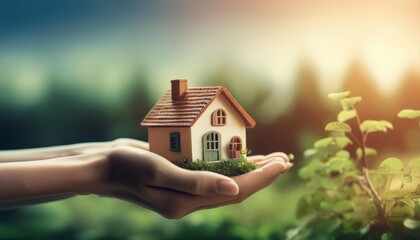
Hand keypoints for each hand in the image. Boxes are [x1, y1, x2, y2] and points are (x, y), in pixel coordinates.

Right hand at [87, 147, 291, 218]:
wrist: (103, 166)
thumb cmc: (127, 167)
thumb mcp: (159, 170)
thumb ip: (196, 181)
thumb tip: (234, 188)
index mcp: (187, 202)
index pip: (235, 192)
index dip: (261, 179)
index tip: (282, 164)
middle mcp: (190, 199)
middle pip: (237, 189)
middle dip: (263, 175)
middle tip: (286, 159)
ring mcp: (187, 190)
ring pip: (228, 181)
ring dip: (250, 170)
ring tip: (273, 159)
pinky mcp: (182, 177)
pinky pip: (213, 173)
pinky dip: (230, 165)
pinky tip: (241, 156)